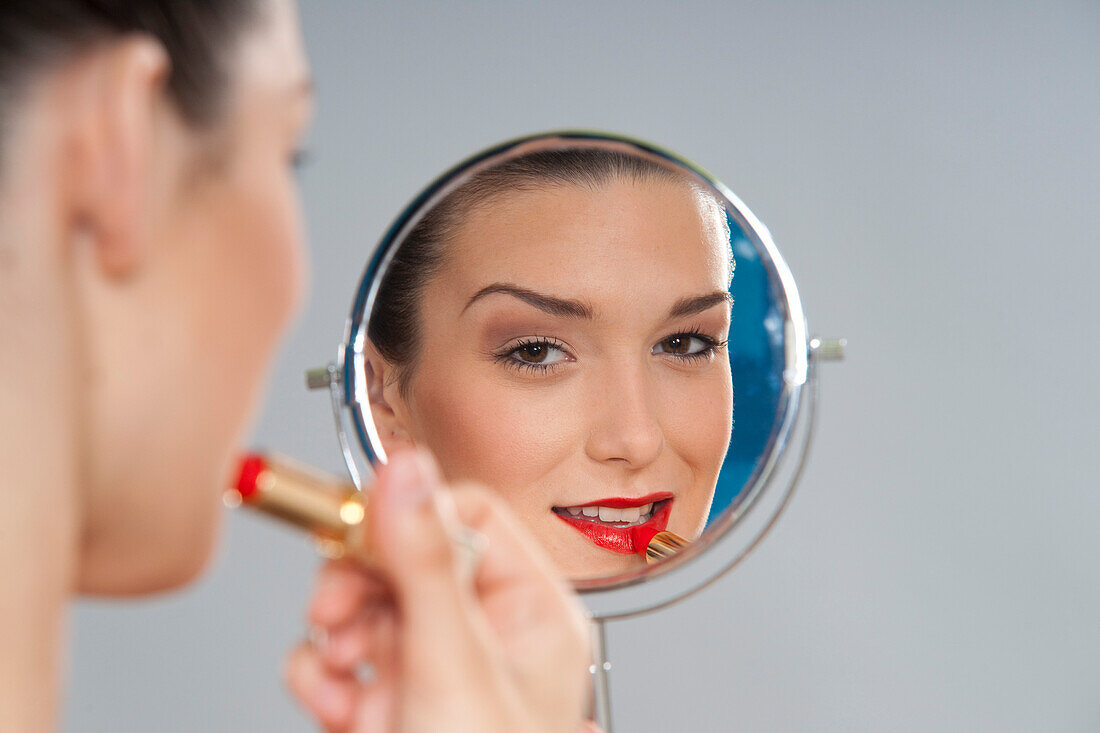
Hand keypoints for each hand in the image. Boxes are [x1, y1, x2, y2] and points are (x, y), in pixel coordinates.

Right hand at [285, 449, 592, 732]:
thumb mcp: (452, 663)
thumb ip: (423, 562)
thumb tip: (406, 470)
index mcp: (531, 610)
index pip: (469, 517)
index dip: (408, 514)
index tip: (357, 523)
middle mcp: (488, 634)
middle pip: (409, 560)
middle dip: (361, 581)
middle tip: (335, 602)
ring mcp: (439, 671)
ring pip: (372, 609)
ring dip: (338, 630)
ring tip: (336, 660)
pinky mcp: (396, 706)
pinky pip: (349, 662)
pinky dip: (324, 673)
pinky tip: (326, 694)